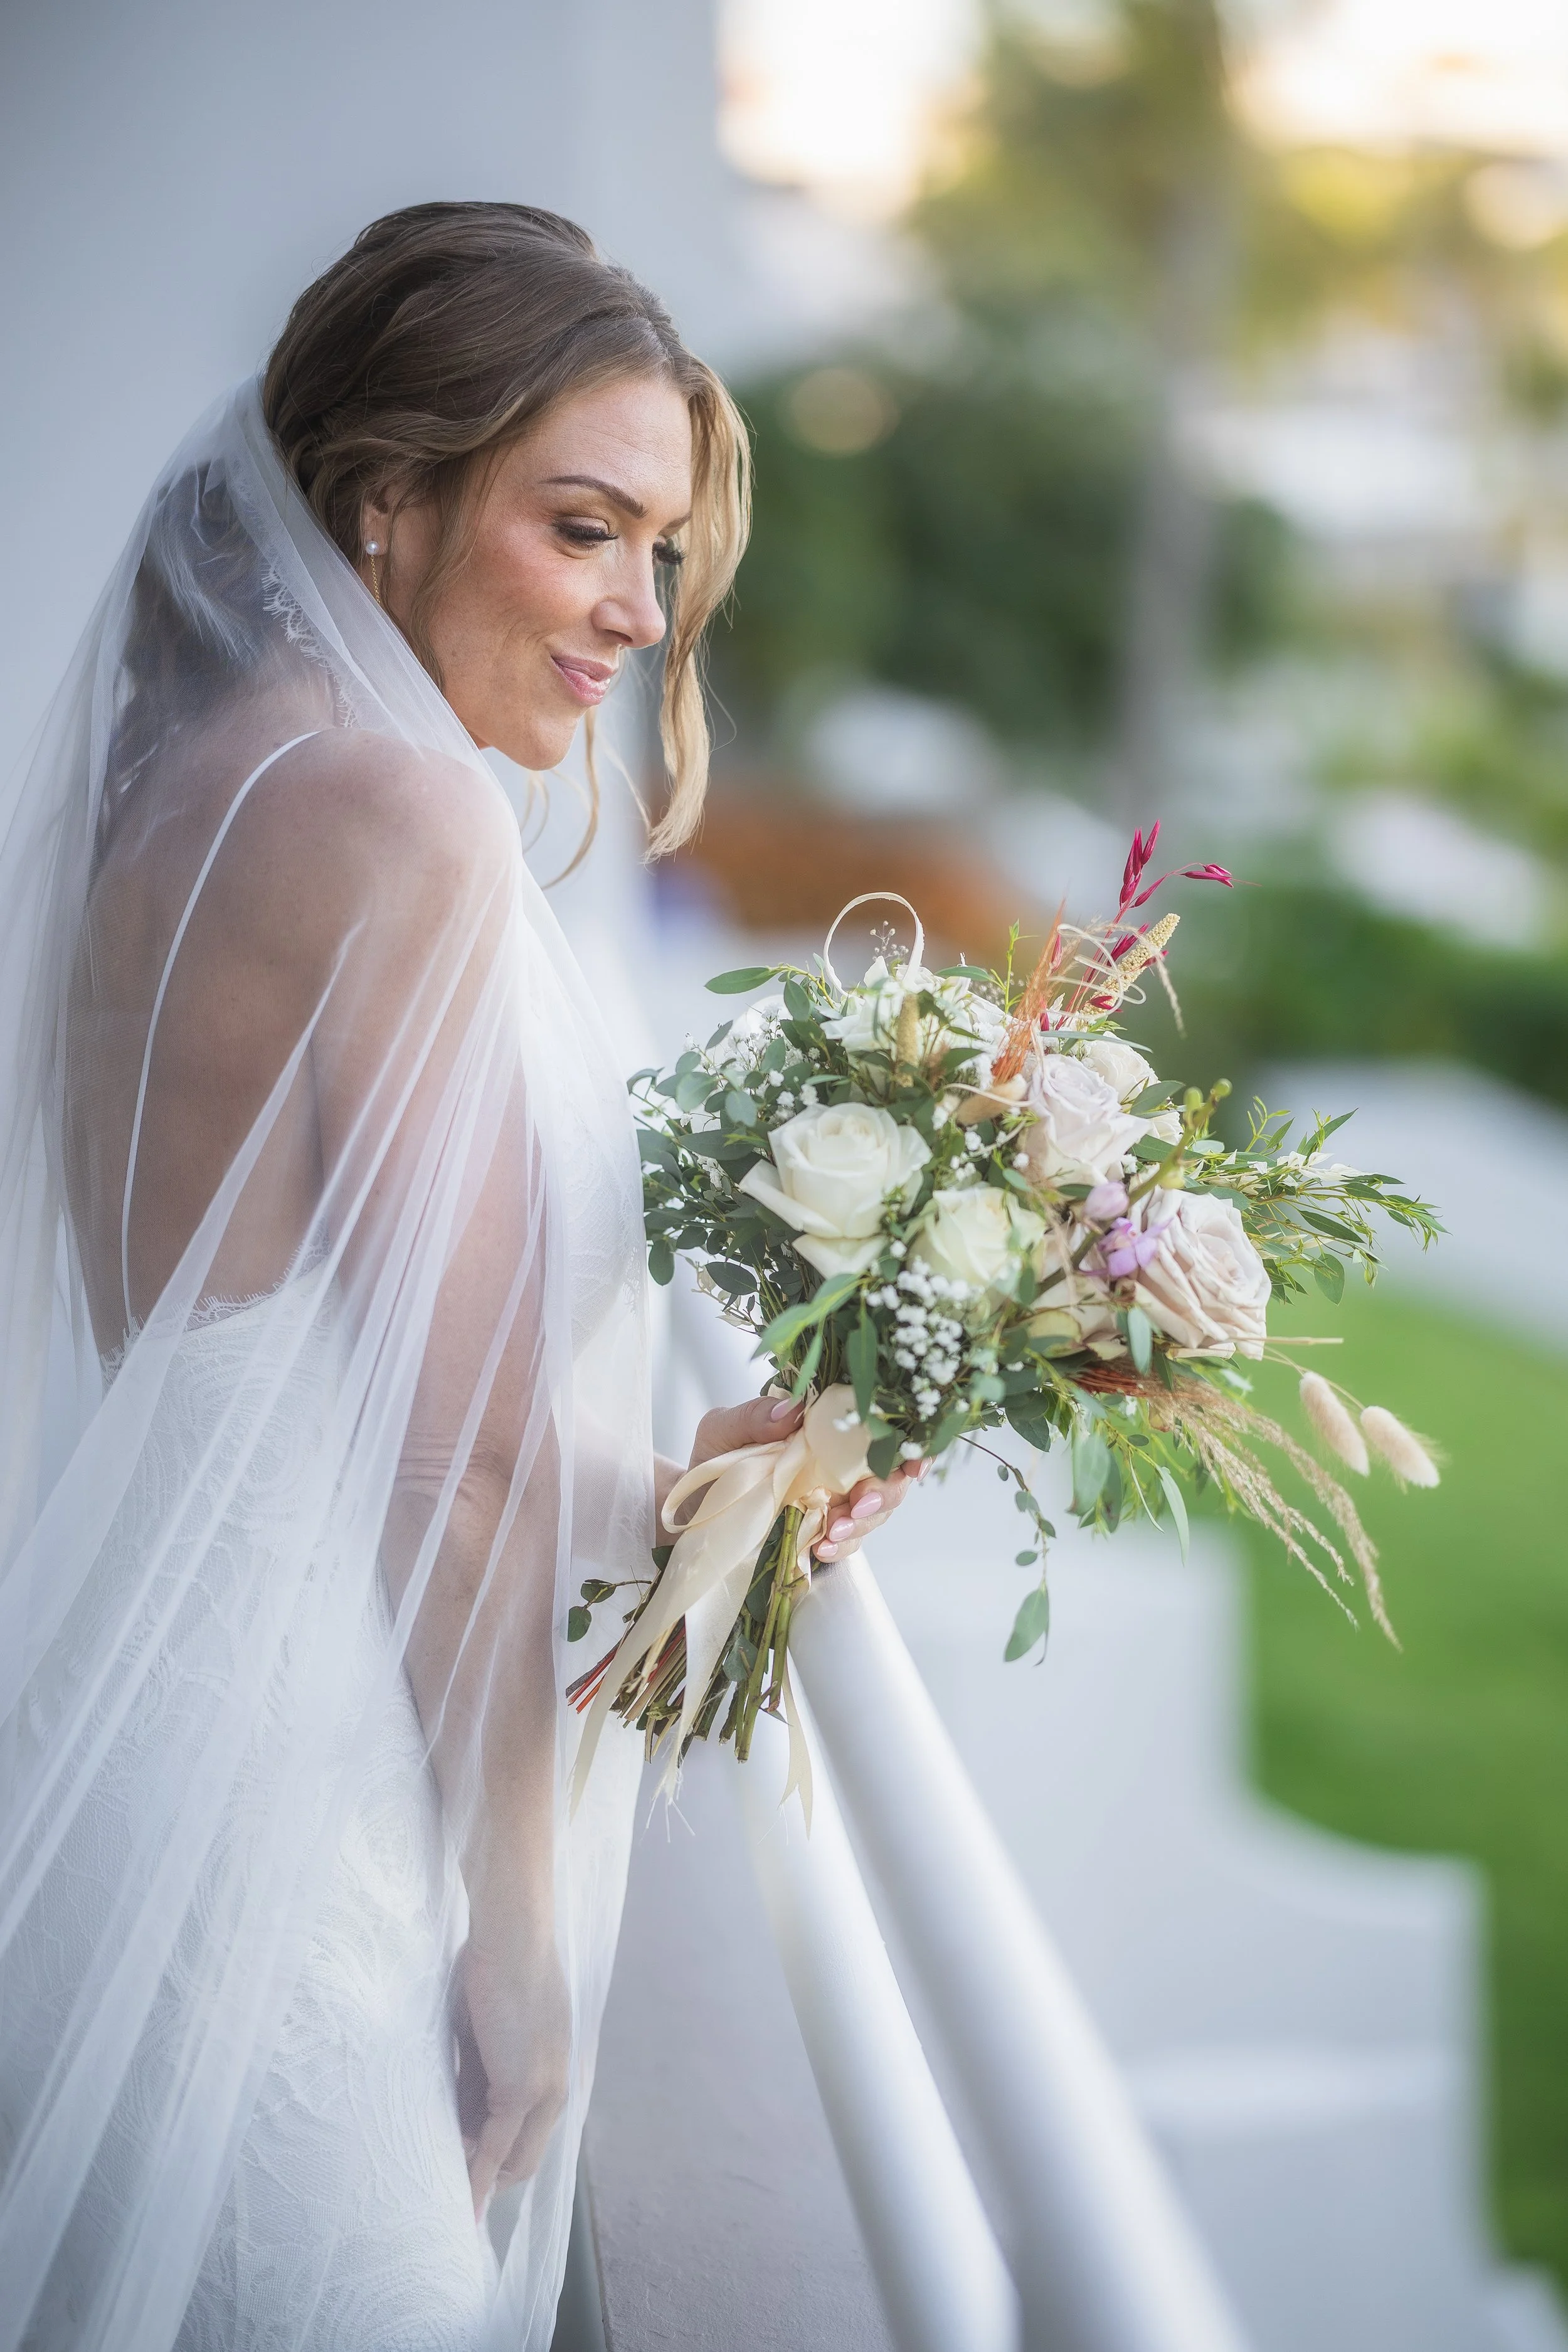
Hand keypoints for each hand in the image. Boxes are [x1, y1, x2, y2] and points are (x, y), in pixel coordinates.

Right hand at [452, 1926, 571, 2216]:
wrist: (511, 1936)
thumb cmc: (493, 1970)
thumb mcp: (486, 2034)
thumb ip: (481, 2076)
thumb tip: (462, 2114)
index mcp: (553, 2071)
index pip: (529, 2133)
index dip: (499, 2157)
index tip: (469, 2170)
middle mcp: (557, 2087)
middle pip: (525, 2156)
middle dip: (489, 2175)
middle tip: (452, 2185)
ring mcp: (544, 2091)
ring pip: (513, 2158)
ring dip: (479, 2176)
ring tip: (445, 2187)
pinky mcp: (522, 2090)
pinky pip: (495, 2148)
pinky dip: (478, 2178)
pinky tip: (463, 2199)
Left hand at [658, 1395, 925, 1561]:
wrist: (691, 1507)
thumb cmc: (713, 1458)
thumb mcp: (722, 1429)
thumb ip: (753, 1417)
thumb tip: (792, 1409)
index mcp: (828, 1427)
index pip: (883, 1430)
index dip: (911, 1445)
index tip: (913, 1463)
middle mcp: (841, 1462)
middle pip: (890, 1476)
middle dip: (885, 1493)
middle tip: (860, 1505)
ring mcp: (836, 1499)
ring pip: (876, 1512)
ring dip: (862, 1524)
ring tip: (831, 1534)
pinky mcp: (824, 1533)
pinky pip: (848, 1543)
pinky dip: (841, 1548)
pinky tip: (821, 1550)